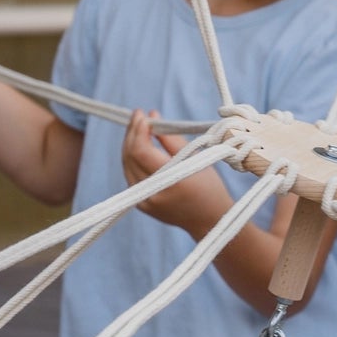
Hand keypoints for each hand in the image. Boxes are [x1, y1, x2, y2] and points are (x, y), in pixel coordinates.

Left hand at [121, 110, 219, 227]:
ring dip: (130, 144)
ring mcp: (144, 202)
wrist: (209, 221)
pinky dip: (133, 159)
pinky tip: (139, 145)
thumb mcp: (196, 158)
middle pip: (129, 156)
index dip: (139, 130)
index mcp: (171, 181)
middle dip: (132, 133)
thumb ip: (171, 138)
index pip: (141, 151)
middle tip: (139, 115)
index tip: (144, 114)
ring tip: (138, 127)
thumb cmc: (209, 187)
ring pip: (127, 165)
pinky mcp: (141, 205)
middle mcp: (153, 194)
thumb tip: (153, 116)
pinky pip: (131, 175)